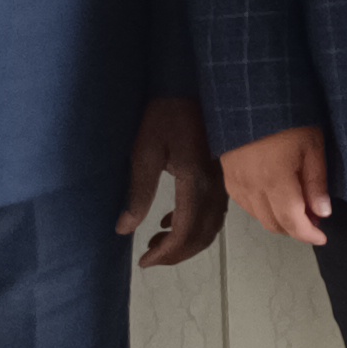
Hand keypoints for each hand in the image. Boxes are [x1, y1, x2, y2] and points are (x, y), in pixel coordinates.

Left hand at [120, 94, 224, 267]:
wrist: (190, 85)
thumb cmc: (165, 115)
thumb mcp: (144, 152)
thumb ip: (138, 193)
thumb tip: (125, 229)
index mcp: (195, 182)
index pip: (184, 232)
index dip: (165, 254)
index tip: (144, 262)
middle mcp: (214, 186)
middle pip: (201, 236)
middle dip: (176, 254)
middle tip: (150, 257)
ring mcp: (221, 181)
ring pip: (211, 227)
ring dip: (186, 242)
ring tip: (157, 242)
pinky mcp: (220, 175)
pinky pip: (213, 212)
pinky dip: (195, 226)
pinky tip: (170, 220)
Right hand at [222, 124, 336, 246]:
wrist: (251, 97)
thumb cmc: (287, 115)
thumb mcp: (312, 144)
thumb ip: (316, 181)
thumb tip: (322, 213)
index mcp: (275, 180)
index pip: (292, 222)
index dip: (308, 234)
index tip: (322, 237)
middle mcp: (252, 187)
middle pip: (274, 224)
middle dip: (296, 229)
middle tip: (314, 220)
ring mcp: (237, 183)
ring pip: (259, 217)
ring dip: (279, 220)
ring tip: (299, 208)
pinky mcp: (228, 177)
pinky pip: (246, 205)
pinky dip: (263, 210)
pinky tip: (276, 199)